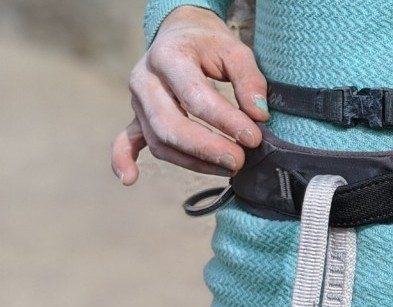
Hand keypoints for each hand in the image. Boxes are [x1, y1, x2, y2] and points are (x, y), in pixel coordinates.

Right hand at [110, 6, 268, 184]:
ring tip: (226, 169)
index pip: (195, 96)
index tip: (253, 137)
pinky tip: (130, 178)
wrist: (181, 33)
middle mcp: (144, 79)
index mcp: (168, 57)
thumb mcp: (235, 50)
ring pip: (157, 140)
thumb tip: (258, 115)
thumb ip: (250, 80)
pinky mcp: (137, 116)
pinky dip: (124, 159)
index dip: (225, 120)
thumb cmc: (209, 44)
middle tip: (238, 160)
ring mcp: (137, 100)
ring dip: (191, 161)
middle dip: (205, 148)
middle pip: (169, 124)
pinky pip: (126, 140)